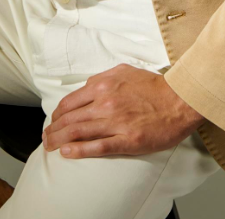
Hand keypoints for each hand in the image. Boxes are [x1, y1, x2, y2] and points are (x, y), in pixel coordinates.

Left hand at [42, 62, 205, 158]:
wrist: (179, 99)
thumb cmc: (153, 86)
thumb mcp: (124, 71)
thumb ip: (103, 78)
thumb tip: (88, 86)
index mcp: (103, 85)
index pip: (70, 102)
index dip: (57, 115)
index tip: (53, 122)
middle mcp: (105, 103)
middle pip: (69, 119)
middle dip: (52, 130)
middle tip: (45, 138)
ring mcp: (115, 122)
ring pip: (78, 132)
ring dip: (59, 141)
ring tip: (50, 147)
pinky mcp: (127, 140)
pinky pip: (97, 147)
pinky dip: (79, 150)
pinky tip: (66, 153)